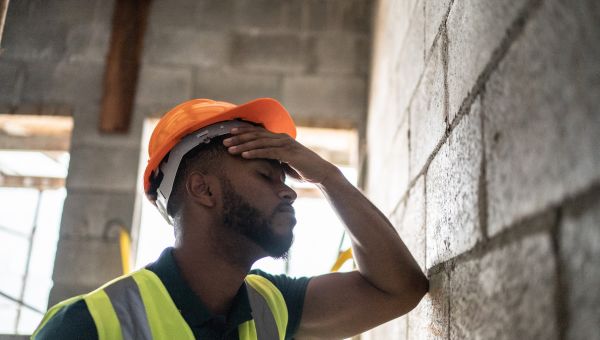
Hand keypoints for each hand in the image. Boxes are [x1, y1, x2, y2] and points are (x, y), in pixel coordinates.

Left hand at [223, 125, 338, 183]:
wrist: (321, 173)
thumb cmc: (303, 169)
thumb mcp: (284, 162)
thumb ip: (274, 159)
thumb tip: (262, 163)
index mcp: (280, 138)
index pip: (258, 132)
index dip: (243, 131)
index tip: (229, 133)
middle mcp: (282, 138)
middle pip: (256, 135)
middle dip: (239, 137)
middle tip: (224, 140)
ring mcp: (285, 144)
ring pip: (259, 142)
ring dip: (243, 145)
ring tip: (229, 148)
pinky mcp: (288, 153)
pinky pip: (268, 152)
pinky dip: (254, 153)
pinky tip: (244, 155)